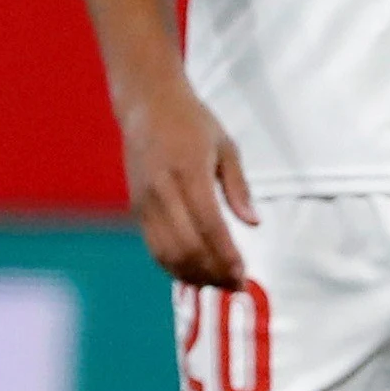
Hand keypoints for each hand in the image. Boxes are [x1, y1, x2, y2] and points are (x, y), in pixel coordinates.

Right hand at [120, 76, 259, 287]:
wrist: (147, 105)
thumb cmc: (193, 123)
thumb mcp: (226, 146)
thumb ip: (238, 187)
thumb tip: (253, 223)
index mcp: (189, 172)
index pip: (209, 225)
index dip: (226, 254)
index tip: (243, 273)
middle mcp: (163, 191)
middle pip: (186, 247)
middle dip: (212, 272)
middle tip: (235, 285)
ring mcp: (145, 202)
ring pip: (166, 254)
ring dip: (193, 275)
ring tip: (217, 284)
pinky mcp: (136, 209)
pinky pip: (153, 247)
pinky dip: (173, 267)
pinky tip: (194, 272)